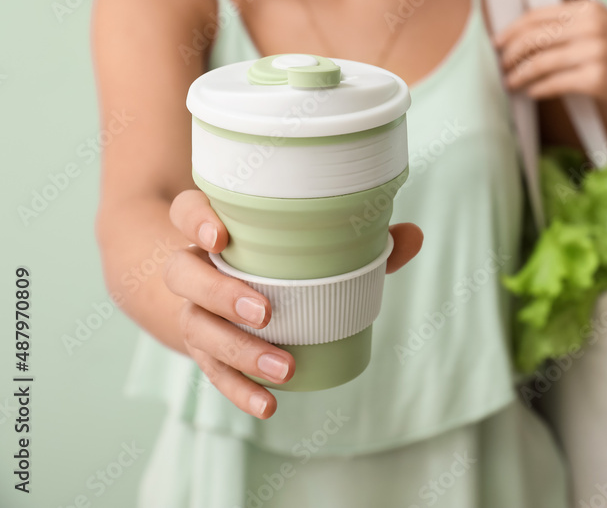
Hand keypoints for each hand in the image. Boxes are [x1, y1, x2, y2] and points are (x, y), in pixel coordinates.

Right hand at [164, 190, 422, 418]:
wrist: (218, 294)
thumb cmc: (277, 258)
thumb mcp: (311, 243)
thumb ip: (363, 240)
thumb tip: (413, 236)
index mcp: (214, 229)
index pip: (187, 211)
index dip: (197, 221)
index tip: (221, 237)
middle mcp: (192, 268)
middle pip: (184, 275)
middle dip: (221, 294)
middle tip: (265, 311)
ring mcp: (193, 311)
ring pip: (199, 329)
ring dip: (239, 351)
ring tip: (284, 368)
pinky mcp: (202, 350)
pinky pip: (213, 373)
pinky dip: (241, 391)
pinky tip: (269, 404)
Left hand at [495, 0, 606, 117]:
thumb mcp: (606, 26)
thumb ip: (574, 24)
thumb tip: (532, 33)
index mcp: (590, 9)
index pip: (537, 16)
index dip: (511, 30)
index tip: (496, 42)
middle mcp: (591, 27)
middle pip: (533, 37)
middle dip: (509, 53)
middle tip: (499, 65)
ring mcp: (595, 53)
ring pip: (540, 62)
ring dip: (519, 74)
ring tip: (509, 82)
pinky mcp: (596, 80)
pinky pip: (554, 83)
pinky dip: (537, 88)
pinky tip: (531, 92)